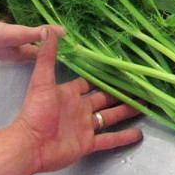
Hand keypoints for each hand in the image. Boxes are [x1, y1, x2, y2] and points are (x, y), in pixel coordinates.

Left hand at [12, 26, 142, 172]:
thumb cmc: (36, 111)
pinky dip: (123, 137)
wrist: (29, 145)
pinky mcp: (87, 144)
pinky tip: (138, 134)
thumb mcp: (42, 81)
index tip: (122, 69)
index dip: (106, 76)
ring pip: (111, 117)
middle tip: (141, 86)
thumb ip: (48, 56)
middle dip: (122, 92)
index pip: (91, 82)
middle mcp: (80, 109)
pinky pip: (109, 140)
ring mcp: (85, 127)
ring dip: (127, 111)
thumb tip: (47, 29)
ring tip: (145, 104)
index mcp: (71, 93)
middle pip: (106, 99)